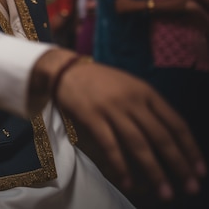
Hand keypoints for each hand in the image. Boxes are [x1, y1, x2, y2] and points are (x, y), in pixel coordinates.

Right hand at [54, 62, 205, 200]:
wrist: (66, 70)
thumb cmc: (101, 81)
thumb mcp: (131, 85)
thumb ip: (148, 106)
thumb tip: (170, 137)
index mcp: (146, 92)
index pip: (176, 123)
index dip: (190, 148)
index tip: (200, 171)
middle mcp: (132, 100)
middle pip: (160, 136)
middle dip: (178, 165)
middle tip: (190, 187)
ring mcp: (112, 108)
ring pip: (139, 143)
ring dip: (154, 171)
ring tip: (164, 192)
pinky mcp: (92, 117)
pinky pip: (110, 145)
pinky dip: (120, 165)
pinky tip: (128, 182)